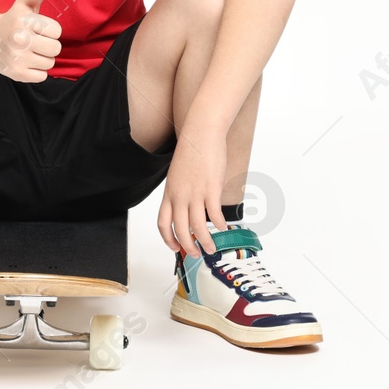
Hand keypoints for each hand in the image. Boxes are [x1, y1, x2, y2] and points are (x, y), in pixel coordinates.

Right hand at [0, 0, 62, 81]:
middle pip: (55, 48)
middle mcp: (19, 39)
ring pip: (50, 63)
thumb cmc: (13, 20)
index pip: (56, 31)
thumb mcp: (24, 4)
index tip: (37, 28)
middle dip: (48, 45)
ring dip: (43, 58)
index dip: (49, 30)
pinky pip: (42, 76)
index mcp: (24, 21)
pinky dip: (37, 71)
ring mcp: (17, 58)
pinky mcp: (15, 73)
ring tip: (30, 51)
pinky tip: (26, 62)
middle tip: (34, 41)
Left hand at [156, 128, 227, 256]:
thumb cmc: (191, 151)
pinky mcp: (211, 189)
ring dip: (205, 242)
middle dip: (188, 246)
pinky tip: (225, 228)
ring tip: (212, 248)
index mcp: (169, 193)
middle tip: (196, 254)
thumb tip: (190, 207)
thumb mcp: (178, 175)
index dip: (168, 239)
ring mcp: (195, 193)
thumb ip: (181, 193)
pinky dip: (220, 225)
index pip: (163, 223)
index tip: (176, 248)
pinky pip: (215, 214)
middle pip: (180, 229)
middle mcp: (179, 196)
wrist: (200, 134)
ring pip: (198, 227)